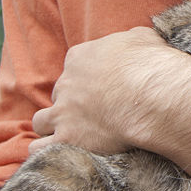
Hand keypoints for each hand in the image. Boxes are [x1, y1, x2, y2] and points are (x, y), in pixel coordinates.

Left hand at [28, 27, 190, 154]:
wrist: (152, 95)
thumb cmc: (149, 65)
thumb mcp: (143, 38)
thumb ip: (132, 39)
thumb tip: (136, 39)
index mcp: (81, 57)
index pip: (74, 64)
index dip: (86, 76)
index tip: (100, 84)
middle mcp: (66, 83)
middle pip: (60, 93)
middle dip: (72, 101)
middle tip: (94, 111)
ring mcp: (63, 112)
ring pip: (42, 120)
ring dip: (53, 126)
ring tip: (70, 134)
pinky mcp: (67, 138)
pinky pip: (39, 147)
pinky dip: (45, 150)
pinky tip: (56, 152)